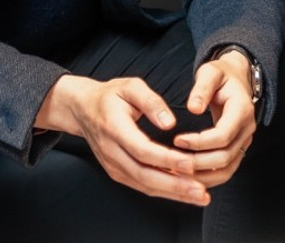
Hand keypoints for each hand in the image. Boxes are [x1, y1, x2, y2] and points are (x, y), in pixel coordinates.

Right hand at [35, 75, 211, 205]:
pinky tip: (184, 193)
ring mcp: (113, 165)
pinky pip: (142, 185)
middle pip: (145, 174)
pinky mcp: (117, 172)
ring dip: (173, 193)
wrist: (83, 109)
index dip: (166, 159)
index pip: (142, 150)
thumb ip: (151, 101)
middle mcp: (111, 151)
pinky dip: (164, 191)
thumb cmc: (110, 96)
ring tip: (200, 196)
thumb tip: (170, 123)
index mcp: (114, 128)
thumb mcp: (130, 86)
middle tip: (201, 191)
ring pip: (144, 185)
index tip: (190, 164)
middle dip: (175, 186)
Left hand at [170, 50, 256, 187]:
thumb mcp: (210, 72)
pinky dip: (207, 177)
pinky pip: (225, 171)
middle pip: (224, 157)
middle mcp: (247, 130)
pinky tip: (187, 177)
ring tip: (177, 174)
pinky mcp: (237, 150)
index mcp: (242, 110)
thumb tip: (193, 109)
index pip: (222, 135)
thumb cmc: (221, 75)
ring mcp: (244, 142)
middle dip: (197, 162)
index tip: (177, 140)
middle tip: (172, 161)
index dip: (199, 142)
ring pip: (226, 170)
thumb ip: (202, 88)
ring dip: (202, 176)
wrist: (237, 80)